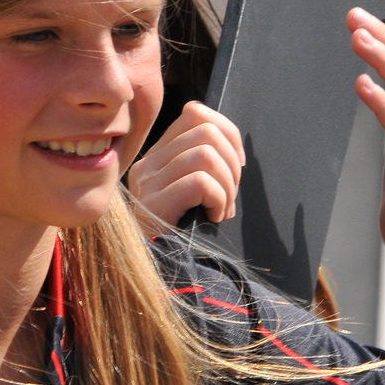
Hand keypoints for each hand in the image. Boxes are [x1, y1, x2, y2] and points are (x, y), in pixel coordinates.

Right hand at [125, 101, 244, 225]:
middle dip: (232, 162)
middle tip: (231, 194)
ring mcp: (148, 183)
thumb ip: (203, 166)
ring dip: (227, 183)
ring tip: (222, 209)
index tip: (237, 164)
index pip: (195, 112)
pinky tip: (213, 217)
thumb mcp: (191, 194)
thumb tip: (233, 149)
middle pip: (205, 129)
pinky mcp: (154, 203)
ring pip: (205, 153)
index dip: (227, 132)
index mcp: (157, 156)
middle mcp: (147, 164)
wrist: (160, 272)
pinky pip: (200, 181)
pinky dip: (218, 198)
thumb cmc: (182, 235)